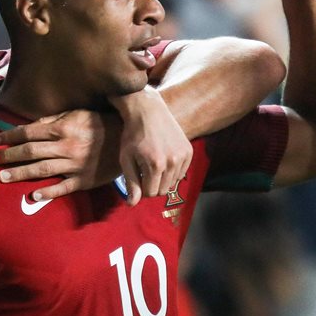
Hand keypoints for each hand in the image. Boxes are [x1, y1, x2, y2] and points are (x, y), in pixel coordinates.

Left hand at [0, 109, 120, 200]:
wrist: (126, 140)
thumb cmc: (99, 123)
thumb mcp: (77, 114)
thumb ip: (53, 119)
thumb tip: (31, 126)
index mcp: (62, 128)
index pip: (28, 133)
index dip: (9, 136)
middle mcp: (65, 147)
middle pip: (30, 152)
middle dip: (9, 156)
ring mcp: (74, 165)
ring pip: (41, 170)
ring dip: (20, 174)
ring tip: (3, 177)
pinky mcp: (83, 180)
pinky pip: (63, 188)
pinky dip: (48, 193)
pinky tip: (33, 196)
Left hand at [110, 87, 192, 204]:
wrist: (148, 111)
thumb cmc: (132, 135)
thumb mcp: (126, 159)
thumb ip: (131, 183)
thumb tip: (132, 204)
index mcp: (156, 165)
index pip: (151, 193)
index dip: (141, 188)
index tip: (137, 178)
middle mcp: (173, 161)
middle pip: (163, 190)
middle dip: (152, 185)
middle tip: (144, 171)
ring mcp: (183, 156)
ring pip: (173, 183)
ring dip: (162, 178)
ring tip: (153, 164)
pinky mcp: (189, 151)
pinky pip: (181, 173)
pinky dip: (172, 171)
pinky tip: (164, 158)